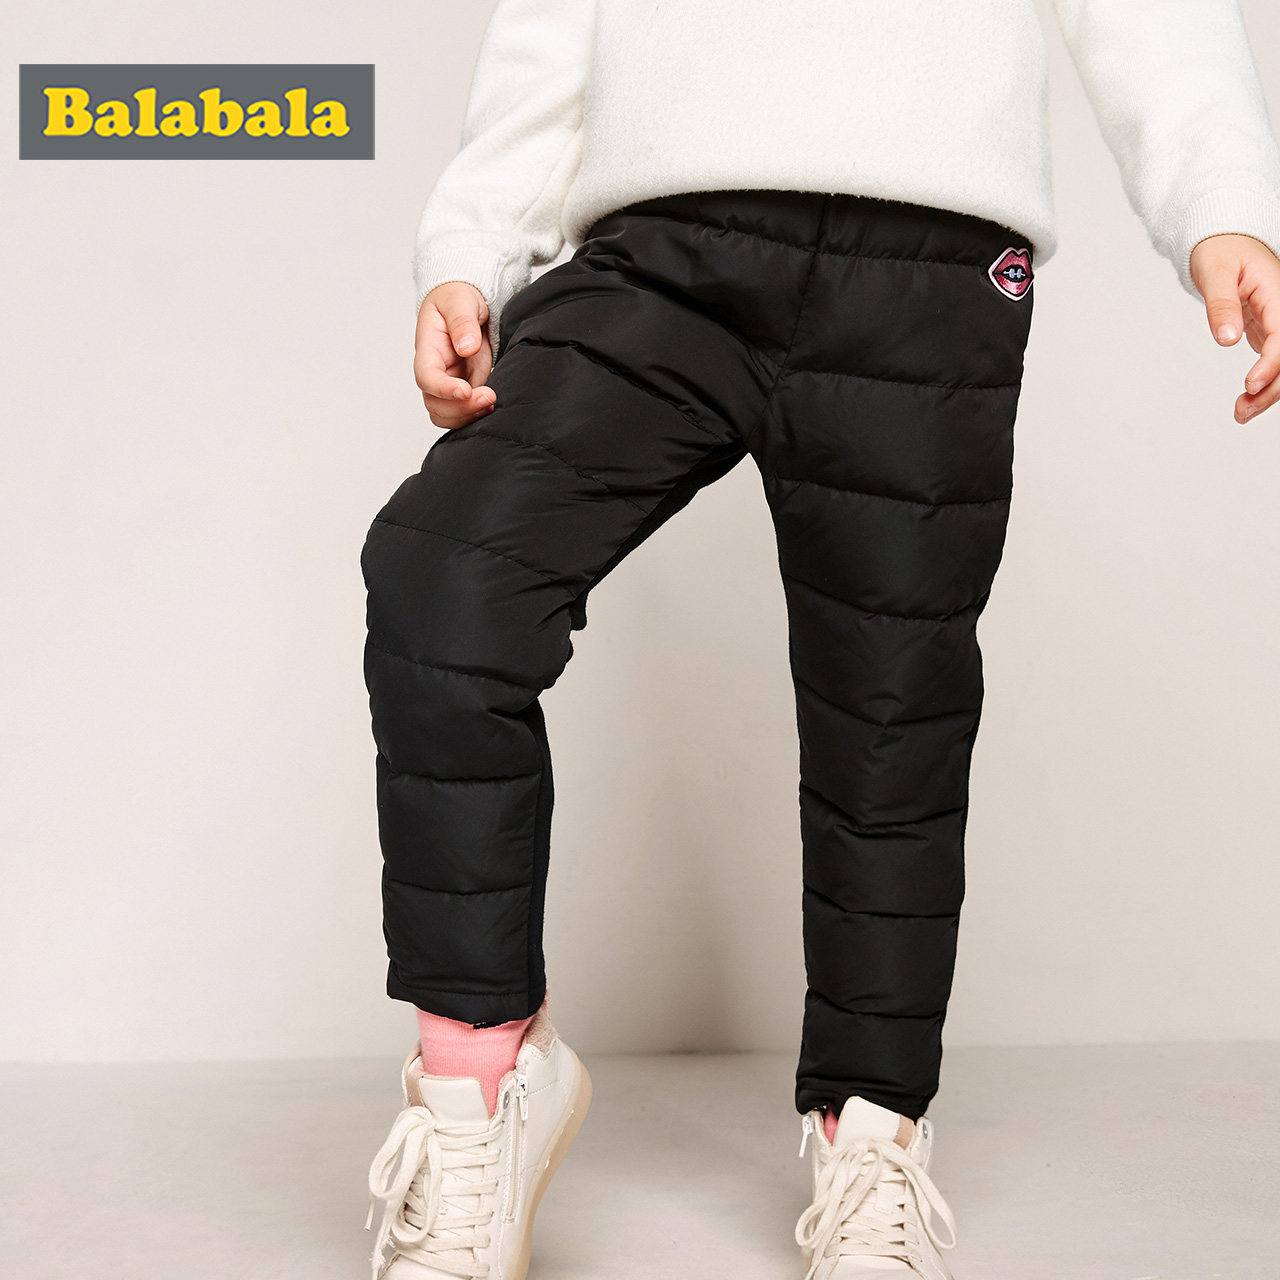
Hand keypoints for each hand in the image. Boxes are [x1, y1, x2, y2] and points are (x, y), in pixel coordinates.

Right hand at [413, 282, 495, 428]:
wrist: (467, 303)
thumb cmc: (457, 298)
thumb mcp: (460, 300)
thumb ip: (462, 322)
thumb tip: (467, 347)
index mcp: (428, 349)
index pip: (426, 377)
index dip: (443, 389)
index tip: (465, 391)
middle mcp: (435, 371)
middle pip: (435, 404)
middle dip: (461, 408)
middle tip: (489, 396)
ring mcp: (450, 382)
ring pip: (447, 414)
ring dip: (468, 416)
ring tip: (491, 401)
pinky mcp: (466, 388)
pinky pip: (464, 412)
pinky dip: (476, 414)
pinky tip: (491, 404)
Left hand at [1190, 232, 1279, 422]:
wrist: (1224, 241)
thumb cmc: (1220, 250)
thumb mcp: (1216, 272)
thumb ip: (1221, 305)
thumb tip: (1226, 338)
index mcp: (1277, 292)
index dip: (1271, 363)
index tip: (1251, 384)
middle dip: (1272, 387)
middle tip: (1243, 410)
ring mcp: (1278, 322)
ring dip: (1268, 392)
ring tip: (1241, 413)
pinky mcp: (1269, 331)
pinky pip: (1273, 361)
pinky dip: (1262, 384)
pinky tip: (1246, 403)